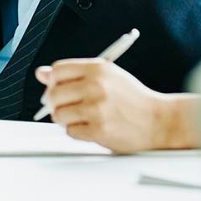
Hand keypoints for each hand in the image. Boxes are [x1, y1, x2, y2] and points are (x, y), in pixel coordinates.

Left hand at [34, 60, 200, 152]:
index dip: (53, 81)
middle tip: (65, 107)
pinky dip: (76, 131)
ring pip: (58, 115)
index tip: (57, 88)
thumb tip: (41, 73)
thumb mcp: (107, 76)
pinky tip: (90, 127)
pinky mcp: (98, 130)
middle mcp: (96, 86)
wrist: (158, 120)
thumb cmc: (132, 98)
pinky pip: (70, 131)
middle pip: (53, 93)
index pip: (57, 70)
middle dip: (54, 103)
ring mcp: (96, 109)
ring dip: (65, 119)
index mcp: (98, 68)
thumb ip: (74, 73)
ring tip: (81, 118)